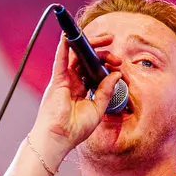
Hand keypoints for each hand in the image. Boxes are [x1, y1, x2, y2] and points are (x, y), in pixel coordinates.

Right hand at [30, 34, 123, 157]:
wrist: (59, 138)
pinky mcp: (57, 81)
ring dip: (87, 44)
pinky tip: (69, 37)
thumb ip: (106, 90)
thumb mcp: (98, 108)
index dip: (106, 63)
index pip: (94, 70)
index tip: (118, 63)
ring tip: (104, 38)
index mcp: (82, 90)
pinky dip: (64, 48)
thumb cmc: (75, 130)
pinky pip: (60, 61)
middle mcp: (72, 82)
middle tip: (112, 42)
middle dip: (99, 50)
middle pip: (85, 59)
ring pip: (75, 56)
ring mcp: (64, 80)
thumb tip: (117, 74)